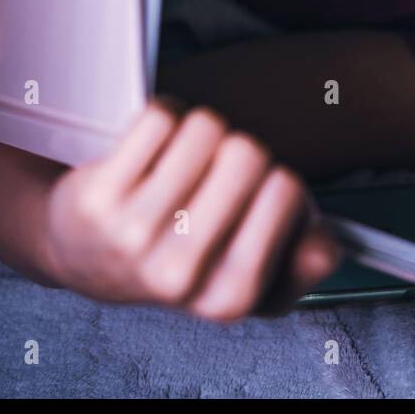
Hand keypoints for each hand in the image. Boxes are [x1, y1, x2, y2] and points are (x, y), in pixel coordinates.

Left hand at [44, 101, 341, 319]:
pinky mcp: (98, 196)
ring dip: (201, 132)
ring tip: (186, 162)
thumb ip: (307, 259)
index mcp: (230, 295)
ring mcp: (134, 234)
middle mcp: (180, 273)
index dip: (279, 180)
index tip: (256, 197)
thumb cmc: (185, 255)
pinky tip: (155, 149)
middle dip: (241, 152)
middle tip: (218, 175)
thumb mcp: (255, 274)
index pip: (286, 189)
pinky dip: (166, 118)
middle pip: (249, 152)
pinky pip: (161, 117)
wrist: (90, 258)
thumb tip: (324, 244)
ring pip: (206, 128)